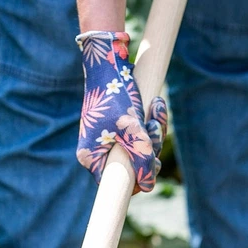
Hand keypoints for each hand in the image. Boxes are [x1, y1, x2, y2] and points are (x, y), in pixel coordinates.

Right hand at [75, 31, 167, 193]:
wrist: (108, 61)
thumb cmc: (115, 95)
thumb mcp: (132, 130)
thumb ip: (141, 159)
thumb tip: (149, 185)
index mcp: (90, 158)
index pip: (116, 183)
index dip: (138, 179)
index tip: (153, 166)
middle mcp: (96, 151)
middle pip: (131, 166)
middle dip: (150, 147)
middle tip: (155, 127)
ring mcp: (106, 139)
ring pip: (138, 149)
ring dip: (154, 131)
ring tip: (156, 107)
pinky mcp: (117, 127)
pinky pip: (139, 134)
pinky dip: (150, 122)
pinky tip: (155, 105)